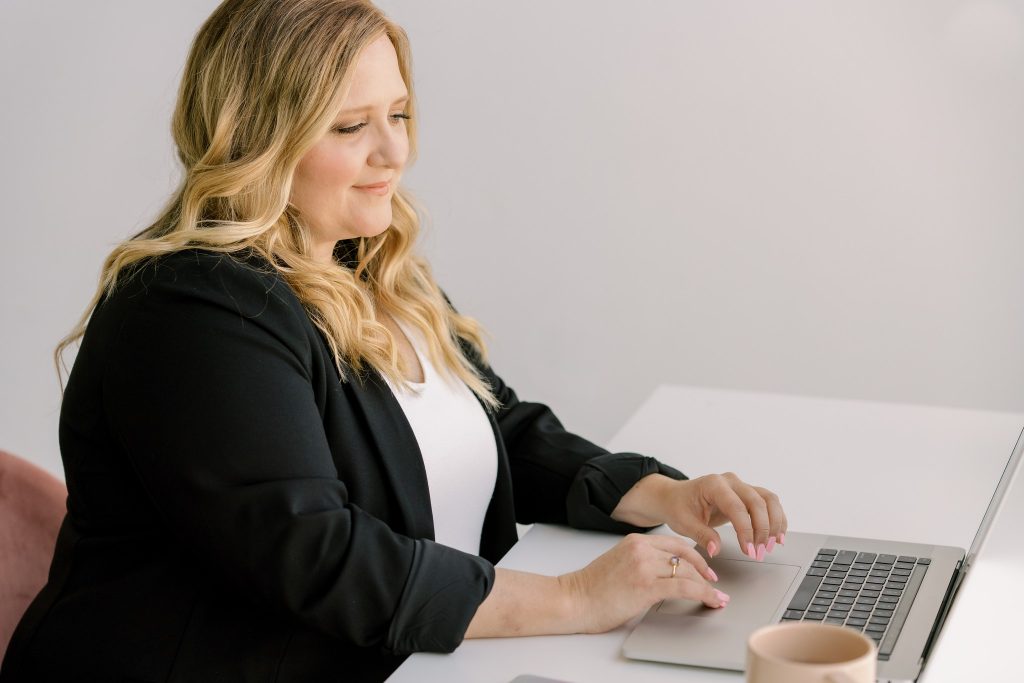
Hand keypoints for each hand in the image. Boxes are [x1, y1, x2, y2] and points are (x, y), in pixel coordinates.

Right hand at [558, 533, 728, 633]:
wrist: (573, 600)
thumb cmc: (591, 588)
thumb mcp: (619, 563)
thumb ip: (642, 562)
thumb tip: (666, 574)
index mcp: (635, 541)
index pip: (675, 544)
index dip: (695, 556)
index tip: (705, 568)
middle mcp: (642, 550)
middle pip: (685, 557)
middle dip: (705, 571)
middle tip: (715, 583)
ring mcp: (645, 566)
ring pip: (689, 572)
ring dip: (708, 586)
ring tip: (717, 597)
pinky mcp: (647, 586)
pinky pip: (686, 587)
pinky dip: (704, 594)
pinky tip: (712, 601)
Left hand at [612, 472, 787, 560]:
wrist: (675, 497)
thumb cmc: (678, 507)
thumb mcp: (684, 523)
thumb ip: (702, 535)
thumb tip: (716, 550)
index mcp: (713, 484)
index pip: (737, 507)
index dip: (746, 530)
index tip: (749, 551)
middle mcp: (731, 482)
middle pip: (758, 501)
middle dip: (763, 529)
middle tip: (760, 553)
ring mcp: (740, 486)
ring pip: (768, 499)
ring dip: (774, 523)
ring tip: (772, 545)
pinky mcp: (746, 494)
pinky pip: (768, 503)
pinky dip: (776, 519)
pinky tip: (777, 536)